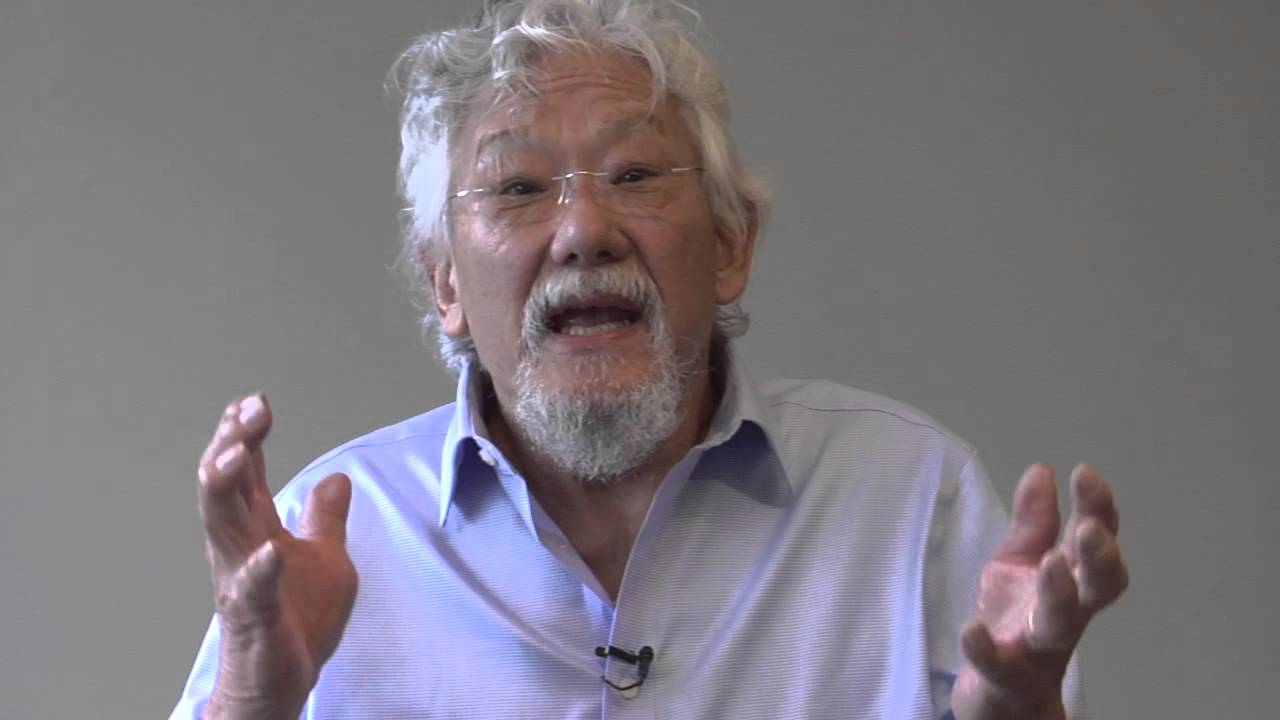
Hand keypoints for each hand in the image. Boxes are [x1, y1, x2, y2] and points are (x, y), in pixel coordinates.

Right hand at [196, 394, 357, 718]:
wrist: (284, 678)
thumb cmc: (298, 619)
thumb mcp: (326, 557)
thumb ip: (325, 518)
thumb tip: (337, 478)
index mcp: (255, 528)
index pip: (246, 473)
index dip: (245, 435)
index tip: (254, 401)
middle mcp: (238, 546)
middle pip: (224, 485)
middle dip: (232, 445)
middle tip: (248, 412)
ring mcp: (241, 579)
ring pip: (220, 525)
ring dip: (227, 488)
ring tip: (238, 454)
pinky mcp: (254, 616)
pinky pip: (252, 590)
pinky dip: (259, 570)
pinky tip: (269, 552)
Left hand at [951, 464, 1128, 719]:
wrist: (999, 692)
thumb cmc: (1016, 619)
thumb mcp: (1019, 563)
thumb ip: (1033, 522)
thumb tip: (1042, 470)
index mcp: (1071, 580)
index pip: (1094, 542)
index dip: (1097, 510)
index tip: (1085, 473)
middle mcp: (1066, 613)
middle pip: (1097, 586)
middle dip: (1098, 556)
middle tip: (1090, 527)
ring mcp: (1038, 647)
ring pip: (1059, 624)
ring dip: (1059, 595)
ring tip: (1050, 564)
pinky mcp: (1005, 676)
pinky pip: (999, 665)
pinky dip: (985, 649)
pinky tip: (972, 630)